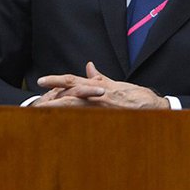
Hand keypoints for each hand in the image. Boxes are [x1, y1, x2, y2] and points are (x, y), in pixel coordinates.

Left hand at [32, 61, 170, 109]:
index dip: (56, 80)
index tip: (41, 81)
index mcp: (99, 86)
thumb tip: (89, 67)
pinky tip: (62, 123)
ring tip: (42, 112)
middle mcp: (97, 94)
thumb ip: (100, 77)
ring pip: (75, 105)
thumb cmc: (137, 96)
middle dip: (51, 96)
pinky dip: (73, 119)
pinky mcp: (108, 115)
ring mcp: (102, 105)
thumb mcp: (117, 84)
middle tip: (34, 102)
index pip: (73, 80)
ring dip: (58, 108)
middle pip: (69, 92)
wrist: (154, 108)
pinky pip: (86, 117)